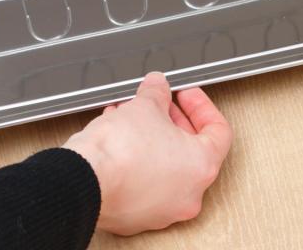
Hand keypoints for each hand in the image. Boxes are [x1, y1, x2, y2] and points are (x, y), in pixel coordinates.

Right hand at [63, 72, 231, 235]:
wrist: (85, 178)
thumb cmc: (121, 151)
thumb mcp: (145, 105)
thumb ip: (157, 92)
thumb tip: (158, 86)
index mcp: (202, 166)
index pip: (218, 131)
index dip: (201, 106)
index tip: (186, 94)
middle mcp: (187, 194)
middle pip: (191, 148)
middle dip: (172, 119)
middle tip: (159, 103)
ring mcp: (162, 209)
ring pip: (165, 165)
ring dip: (151, 136)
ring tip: (133, 115)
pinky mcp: (135, 215)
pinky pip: (144, 181)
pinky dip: (136, 158)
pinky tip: (119, 136)